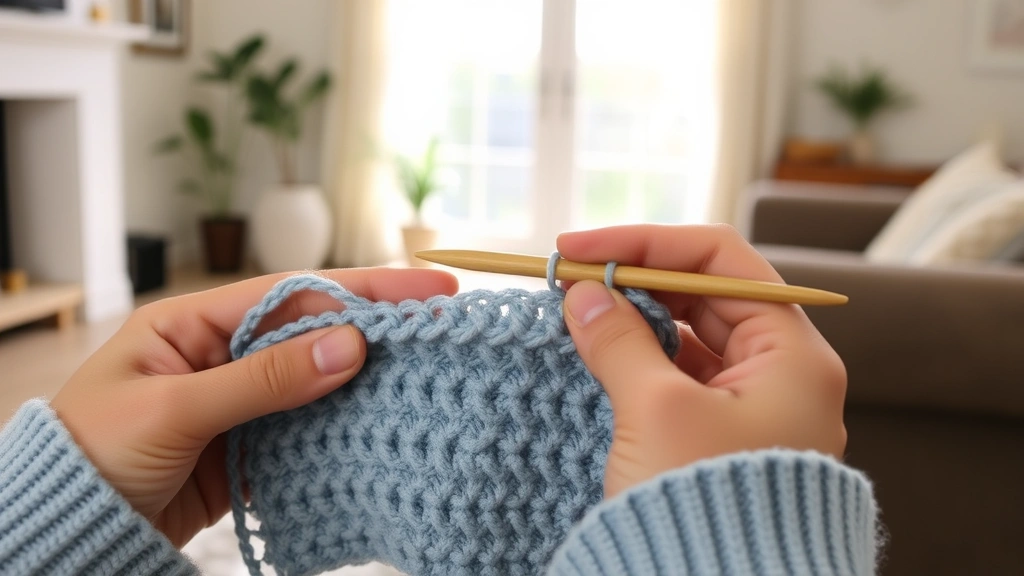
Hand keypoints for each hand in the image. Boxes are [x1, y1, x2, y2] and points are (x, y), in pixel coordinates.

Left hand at [51, 268, 457, 546]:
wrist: (65, 534)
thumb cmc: (93, 456)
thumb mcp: (175, 409)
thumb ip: (263, 379)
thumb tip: (349, 345)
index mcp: (192, 323)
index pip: (292, 293)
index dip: (362, 286)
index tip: (426, 285)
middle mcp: (220, 354)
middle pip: (313, 332)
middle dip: (376, 326)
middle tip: (444, 323)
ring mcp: (237, 402)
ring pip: (316, 381)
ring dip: (365, 378)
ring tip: (426, 371)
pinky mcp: (246, 448)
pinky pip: (305, 428)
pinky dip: (341, 427)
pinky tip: (380, 421)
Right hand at [558, 224, 846, 497]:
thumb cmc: (705, 509)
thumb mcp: (655, 411)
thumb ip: (618, 339)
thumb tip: (582, 294)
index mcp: (793, 354)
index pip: (722, 261)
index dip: (646, 244)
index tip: (580, 248)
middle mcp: (783, 372)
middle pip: (706, 295)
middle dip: (635, 280)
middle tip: (569, 276)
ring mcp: (755, 405)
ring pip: (690, 336)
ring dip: (634, 318)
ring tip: (576, 310)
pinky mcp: (724, 435)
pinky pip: (681, 376)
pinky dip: (639, 358)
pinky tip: (598, 350)